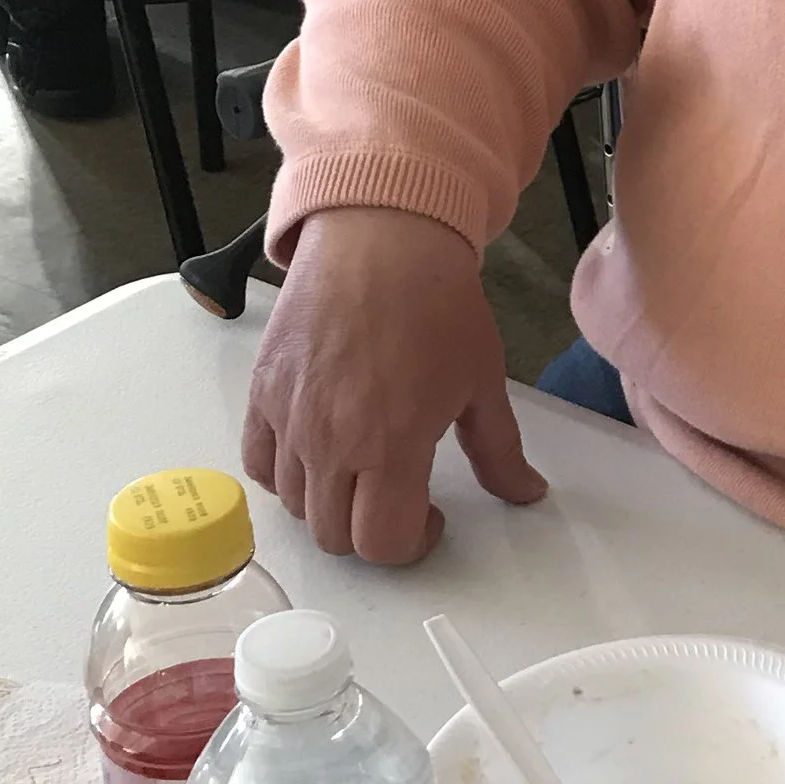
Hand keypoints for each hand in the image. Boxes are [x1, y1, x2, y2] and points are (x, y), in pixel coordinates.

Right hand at [242, 207, 547, 564]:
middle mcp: (329, 441)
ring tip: (362, 469)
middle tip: (399, 497)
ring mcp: (289, 418)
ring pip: (295, 506)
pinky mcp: (262, 394)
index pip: (381, 543)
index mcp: (390, 445)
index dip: (411, 545)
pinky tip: (319, 451)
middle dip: (372, 531)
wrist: (381, 238)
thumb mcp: (482, 381)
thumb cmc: (436, 303)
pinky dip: (286, 473)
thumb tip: (525, 493)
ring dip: (331, 504)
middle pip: (334, 536)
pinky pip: (260, 464)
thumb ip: (499, 451)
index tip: (429, 518)